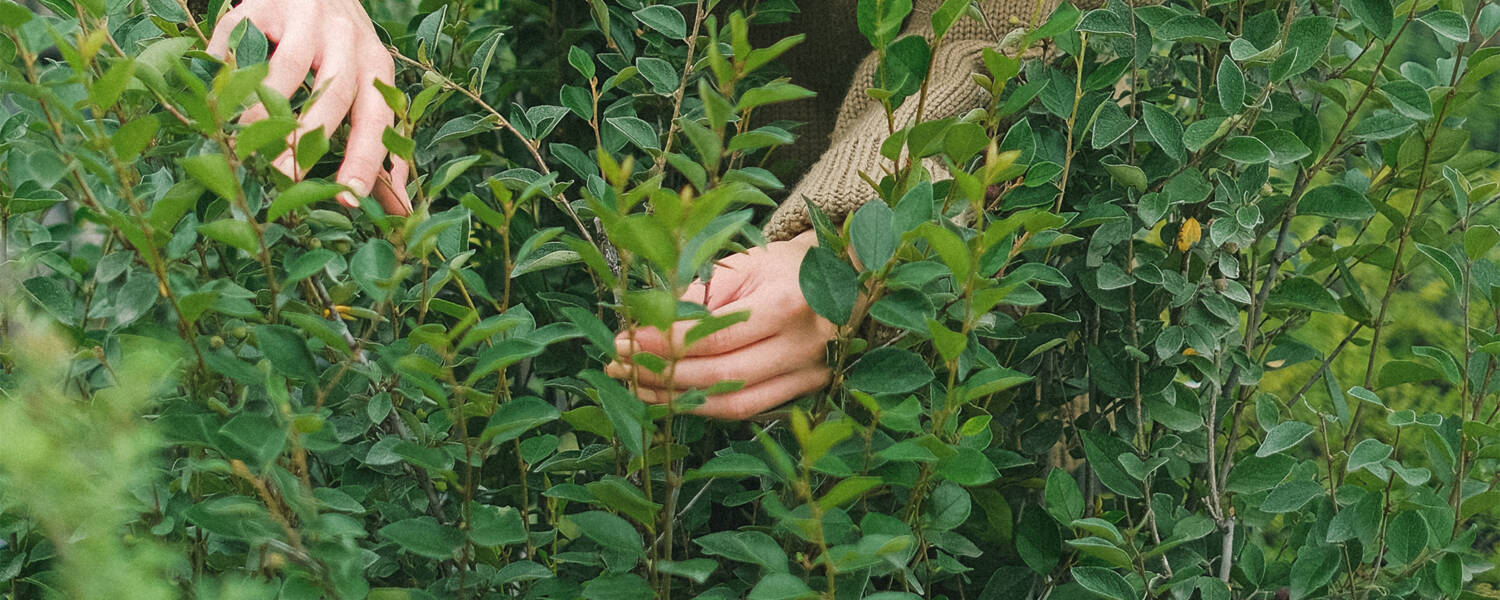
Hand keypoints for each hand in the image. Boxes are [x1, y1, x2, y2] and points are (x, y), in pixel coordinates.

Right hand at [207, 0, 411, 214]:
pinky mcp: (263, 2)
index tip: (350, 196)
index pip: (377, 116)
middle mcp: (347, 37)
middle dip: (310, 140)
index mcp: (375, 63)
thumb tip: (400, 210)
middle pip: (336, 91)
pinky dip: (228, 68)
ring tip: (247, 146)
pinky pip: (244, 37)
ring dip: (267, 110)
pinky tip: (218, 99)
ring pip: (290, 67)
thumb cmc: (341, 49)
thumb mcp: (367, 87)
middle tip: (287, 180)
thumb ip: (379, 147)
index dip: (365, 157)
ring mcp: (304, 15)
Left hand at [607, 230, 835, 419]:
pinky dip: (706, 406)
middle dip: (667, 377)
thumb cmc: (780, 267)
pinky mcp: (807, 390)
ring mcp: (809, 373)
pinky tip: (672, 396)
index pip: (718, 336)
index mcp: (788, 303)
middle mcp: (804, 344)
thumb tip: (644, 331)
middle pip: (726, 377)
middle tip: (623, 366)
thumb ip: (697, 297)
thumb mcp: (740, 266)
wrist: (837, 276)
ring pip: (737, 404)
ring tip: (637, 386)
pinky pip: (749, 410)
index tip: (628, 341)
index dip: (669, 344)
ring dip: (680, 400)